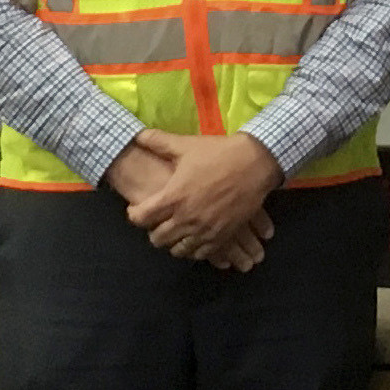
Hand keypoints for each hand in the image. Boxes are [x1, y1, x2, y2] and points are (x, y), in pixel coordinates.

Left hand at [121, 128, 283, 269]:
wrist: (255, 163)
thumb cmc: (218, 154)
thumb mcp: (186, 145)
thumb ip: (158, 141)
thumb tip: (137, 135)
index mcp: (174, 197)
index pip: (141, 217)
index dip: (134, 214)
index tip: (137, 209)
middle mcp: (186, 218)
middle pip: (157, 239)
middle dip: (153, 231)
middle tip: (157, 221)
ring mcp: (205, 230)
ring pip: (178, 250)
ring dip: (173, 242)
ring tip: (175, 231)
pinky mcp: (222, 236)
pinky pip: (201, 254)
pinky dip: (194, 249)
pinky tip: (194, 238)